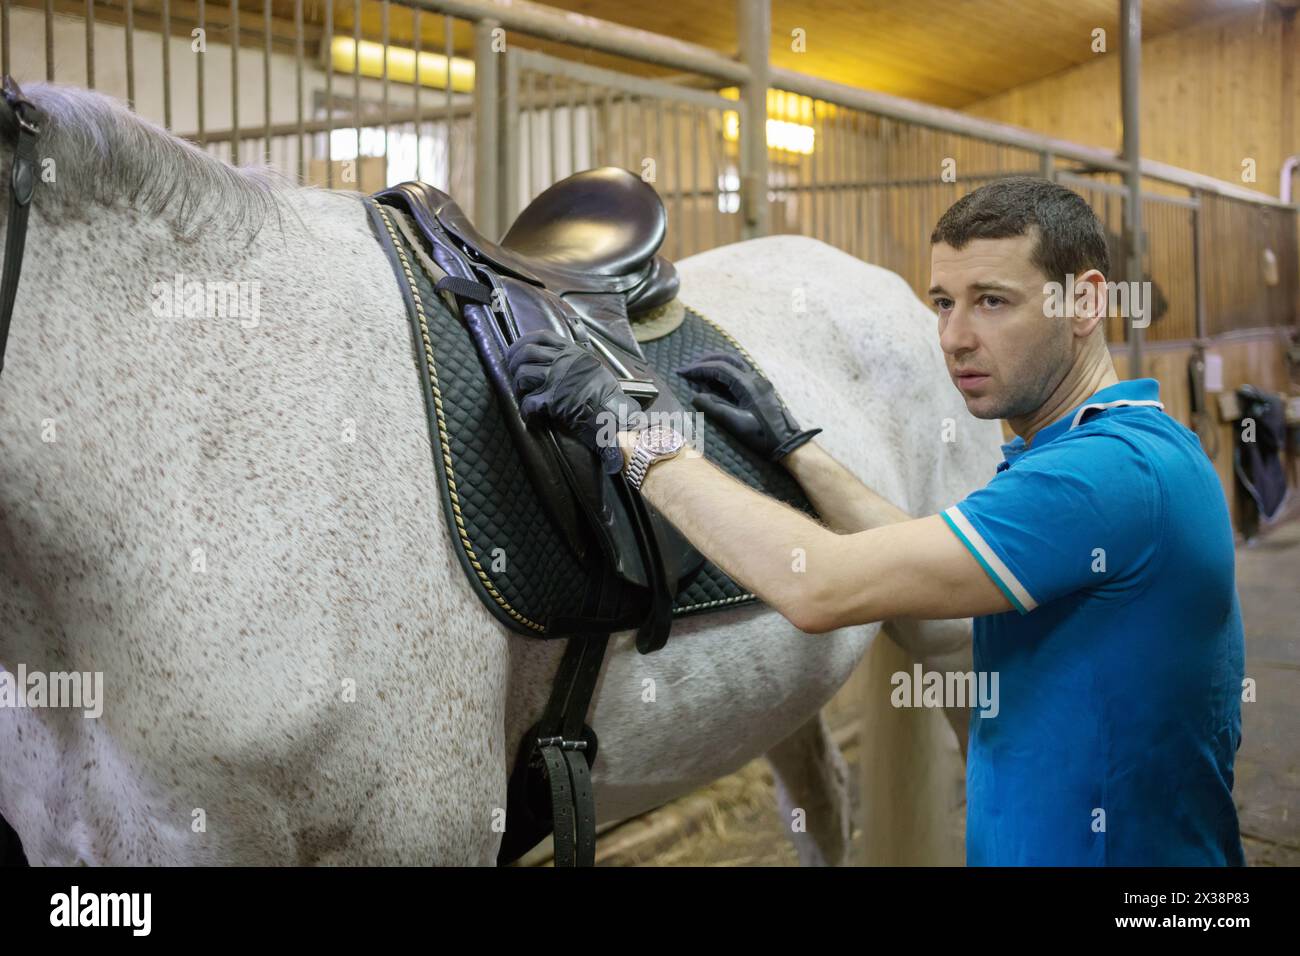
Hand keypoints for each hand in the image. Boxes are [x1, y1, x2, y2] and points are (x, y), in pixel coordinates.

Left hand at [506, 329, 647, 473]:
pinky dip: (526, 410)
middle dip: (513, 362)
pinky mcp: (552, 400)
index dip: (522, 342)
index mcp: (571, 351)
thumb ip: (574, 360)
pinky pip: (529, 402)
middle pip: (525, 352)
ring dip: (518, 386)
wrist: (612, 412)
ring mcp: (556, 379)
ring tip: (523, 394)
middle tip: (512, 372)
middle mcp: (562, 361)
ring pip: (523, 375)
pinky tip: (530, 415)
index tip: (516, 350)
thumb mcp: (592, 365)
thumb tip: (556, 359)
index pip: (541, 336)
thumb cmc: (606, 393)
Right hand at [676, 352, 820, 460]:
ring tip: (701, 367)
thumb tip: (695, 396)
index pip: (719, 368)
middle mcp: (754, 377)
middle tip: (689, 367)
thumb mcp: (735, 424)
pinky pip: (741, 369)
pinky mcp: (760, 387)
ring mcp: (759, 380)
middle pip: (727, 358)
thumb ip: (714, 408)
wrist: (786, 442)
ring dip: (717, 361)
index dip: (699, 368)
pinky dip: (726, 367)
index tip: (682, 372)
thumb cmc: (762, 435)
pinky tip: (718, 376)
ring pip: (736, 361)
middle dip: (706, 360)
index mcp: (747, 385)